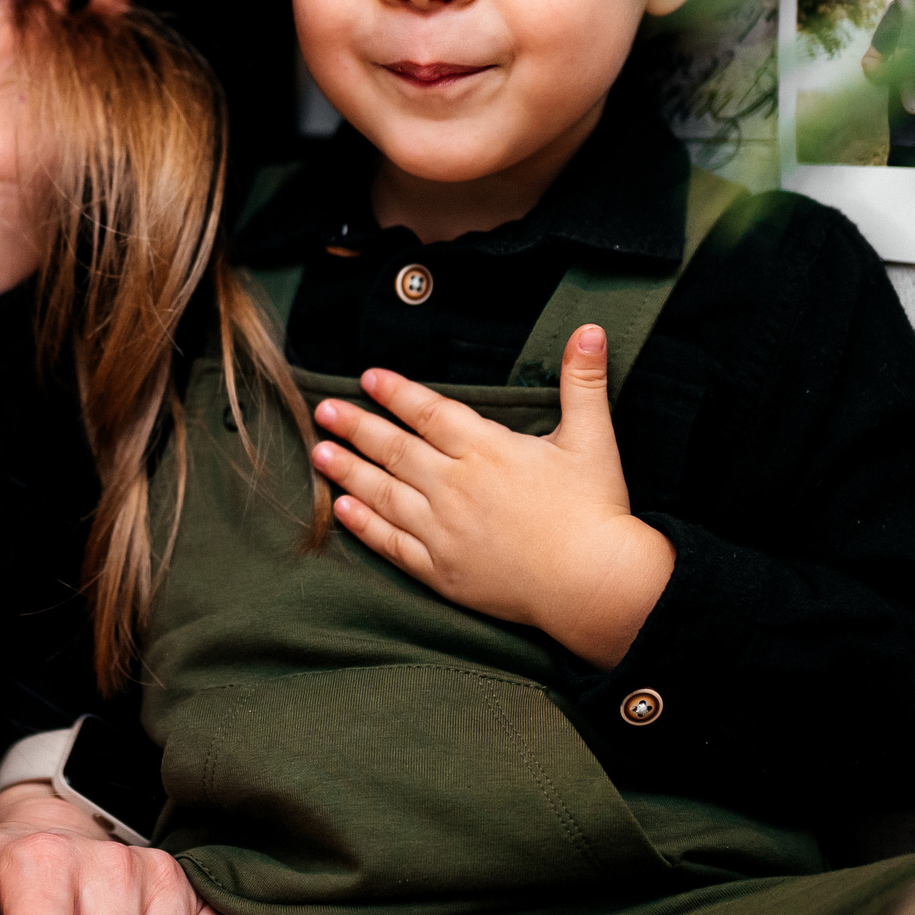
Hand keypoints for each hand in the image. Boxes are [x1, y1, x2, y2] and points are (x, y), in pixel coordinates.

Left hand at [308, 324, 673, 668]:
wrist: (596, 586)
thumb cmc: (596, 511)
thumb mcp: (593, 437)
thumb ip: (584, 380)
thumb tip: (590, 328)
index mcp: (488, 450)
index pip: (429, 412)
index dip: (396, 393)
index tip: (366, 378)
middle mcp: (457, 487)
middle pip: (395, 450)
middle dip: (355, 426)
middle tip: (322, 410)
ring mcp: (445, 531)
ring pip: (384, 494)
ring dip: (348, 471)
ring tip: (317, 453)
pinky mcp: (443, 571)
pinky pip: (392, 544)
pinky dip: (364, 525)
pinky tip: (342, 509)